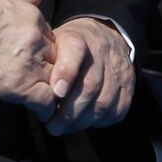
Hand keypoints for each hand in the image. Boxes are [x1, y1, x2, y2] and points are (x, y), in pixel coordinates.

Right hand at [0, 0, 56, 118]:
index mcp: (32, 16)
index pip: (50, 38)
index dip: (43, 51)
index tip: (34, 61)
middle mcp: (36, 37)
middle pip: (56, 58)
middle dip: (48, 69)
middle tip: (36, 81)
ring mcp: (29, 61)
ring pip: (55, 79)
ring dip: (49, 89)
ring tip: (41, 100)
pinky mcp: (18, 85)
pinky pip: (45, 100)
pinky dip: (45, 108)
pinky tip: (40, 112)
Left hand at [43, 17, 135, 135]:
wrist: (104, 32)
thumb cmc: (70, 46)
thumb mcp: (53, 44)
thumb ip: (43, 63)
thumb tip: (32, 92)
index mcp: (78, 38)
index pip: (74, 51)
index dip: (65, 73)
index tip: (55, 93)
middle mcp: (101, 51)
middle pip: (89, 85)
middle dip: (68, 112)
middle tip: (53, 126)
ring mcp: (117, 67)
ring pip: (103, 101)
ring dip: (83, 121)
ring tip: (67, 128)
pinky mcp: (129, 81)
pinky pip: (119, 108)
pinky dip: (103, 120)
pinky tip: (89, 122)